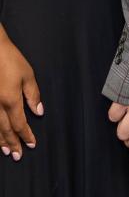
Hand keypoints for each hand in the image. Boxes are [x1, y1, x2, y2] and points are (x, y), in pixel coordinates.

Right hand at [0, 31, 41, 160]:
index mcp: (10, 100)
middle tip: (17, 155)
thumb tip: (39, 111)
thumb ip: (33, 95)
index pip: (20, 124)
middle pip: (5, 130)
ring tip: (5, 151)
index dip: (26, 135)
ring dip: (0, 141)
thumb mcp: (27, 75)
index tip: (31, 144)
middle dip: (12, 143)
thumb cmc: (9, 60)